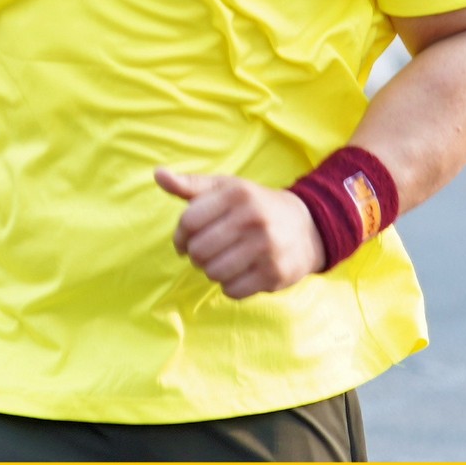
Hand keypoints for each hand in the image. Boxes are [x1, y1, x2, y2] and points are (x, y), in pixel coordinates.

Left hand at [157, 168, 324, 298]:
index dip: (179, 237)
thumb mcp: (227, 189)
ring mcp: (266, 247)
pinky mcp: (274, 274)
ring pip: (213, 272)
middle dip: (197, 256)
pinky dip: (230, 286)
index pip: (188, 221)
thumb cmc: (255, 207)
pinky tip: (241, 272)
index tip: (184, 242)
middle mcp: (253, 218)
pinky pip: (232, 290)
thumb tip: (158, 174)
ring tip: (224, 261)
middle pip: (199, 251)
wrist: (307, 227)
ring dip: (212, 271)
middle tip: (208, 252)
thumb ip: (191, 185)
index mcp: (237, 193)